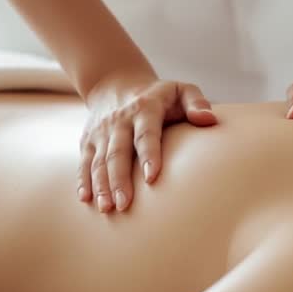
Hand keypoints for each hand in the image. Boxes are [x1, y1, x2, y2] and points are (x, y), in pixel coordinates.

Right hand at [78, 74, 216, 212]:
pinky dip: (83, 181)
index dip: (149, 155)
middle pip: (117, 153)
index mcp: (145, 108)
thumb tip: (209, 120)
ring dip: (101, 185)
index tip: (151, 178)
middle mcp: (120, 120)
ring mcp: (101, 132)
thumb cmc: (160, 95)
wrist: (116, 83)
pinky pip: (84, 162)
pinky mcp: (88, 140)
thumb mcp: (181, 90)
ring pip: (99, 161)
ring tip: (107, 208)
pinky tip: (86, 200)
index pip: (146, 134)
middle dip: (119, 180)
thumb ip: (197, 103)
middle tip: (124, 205)